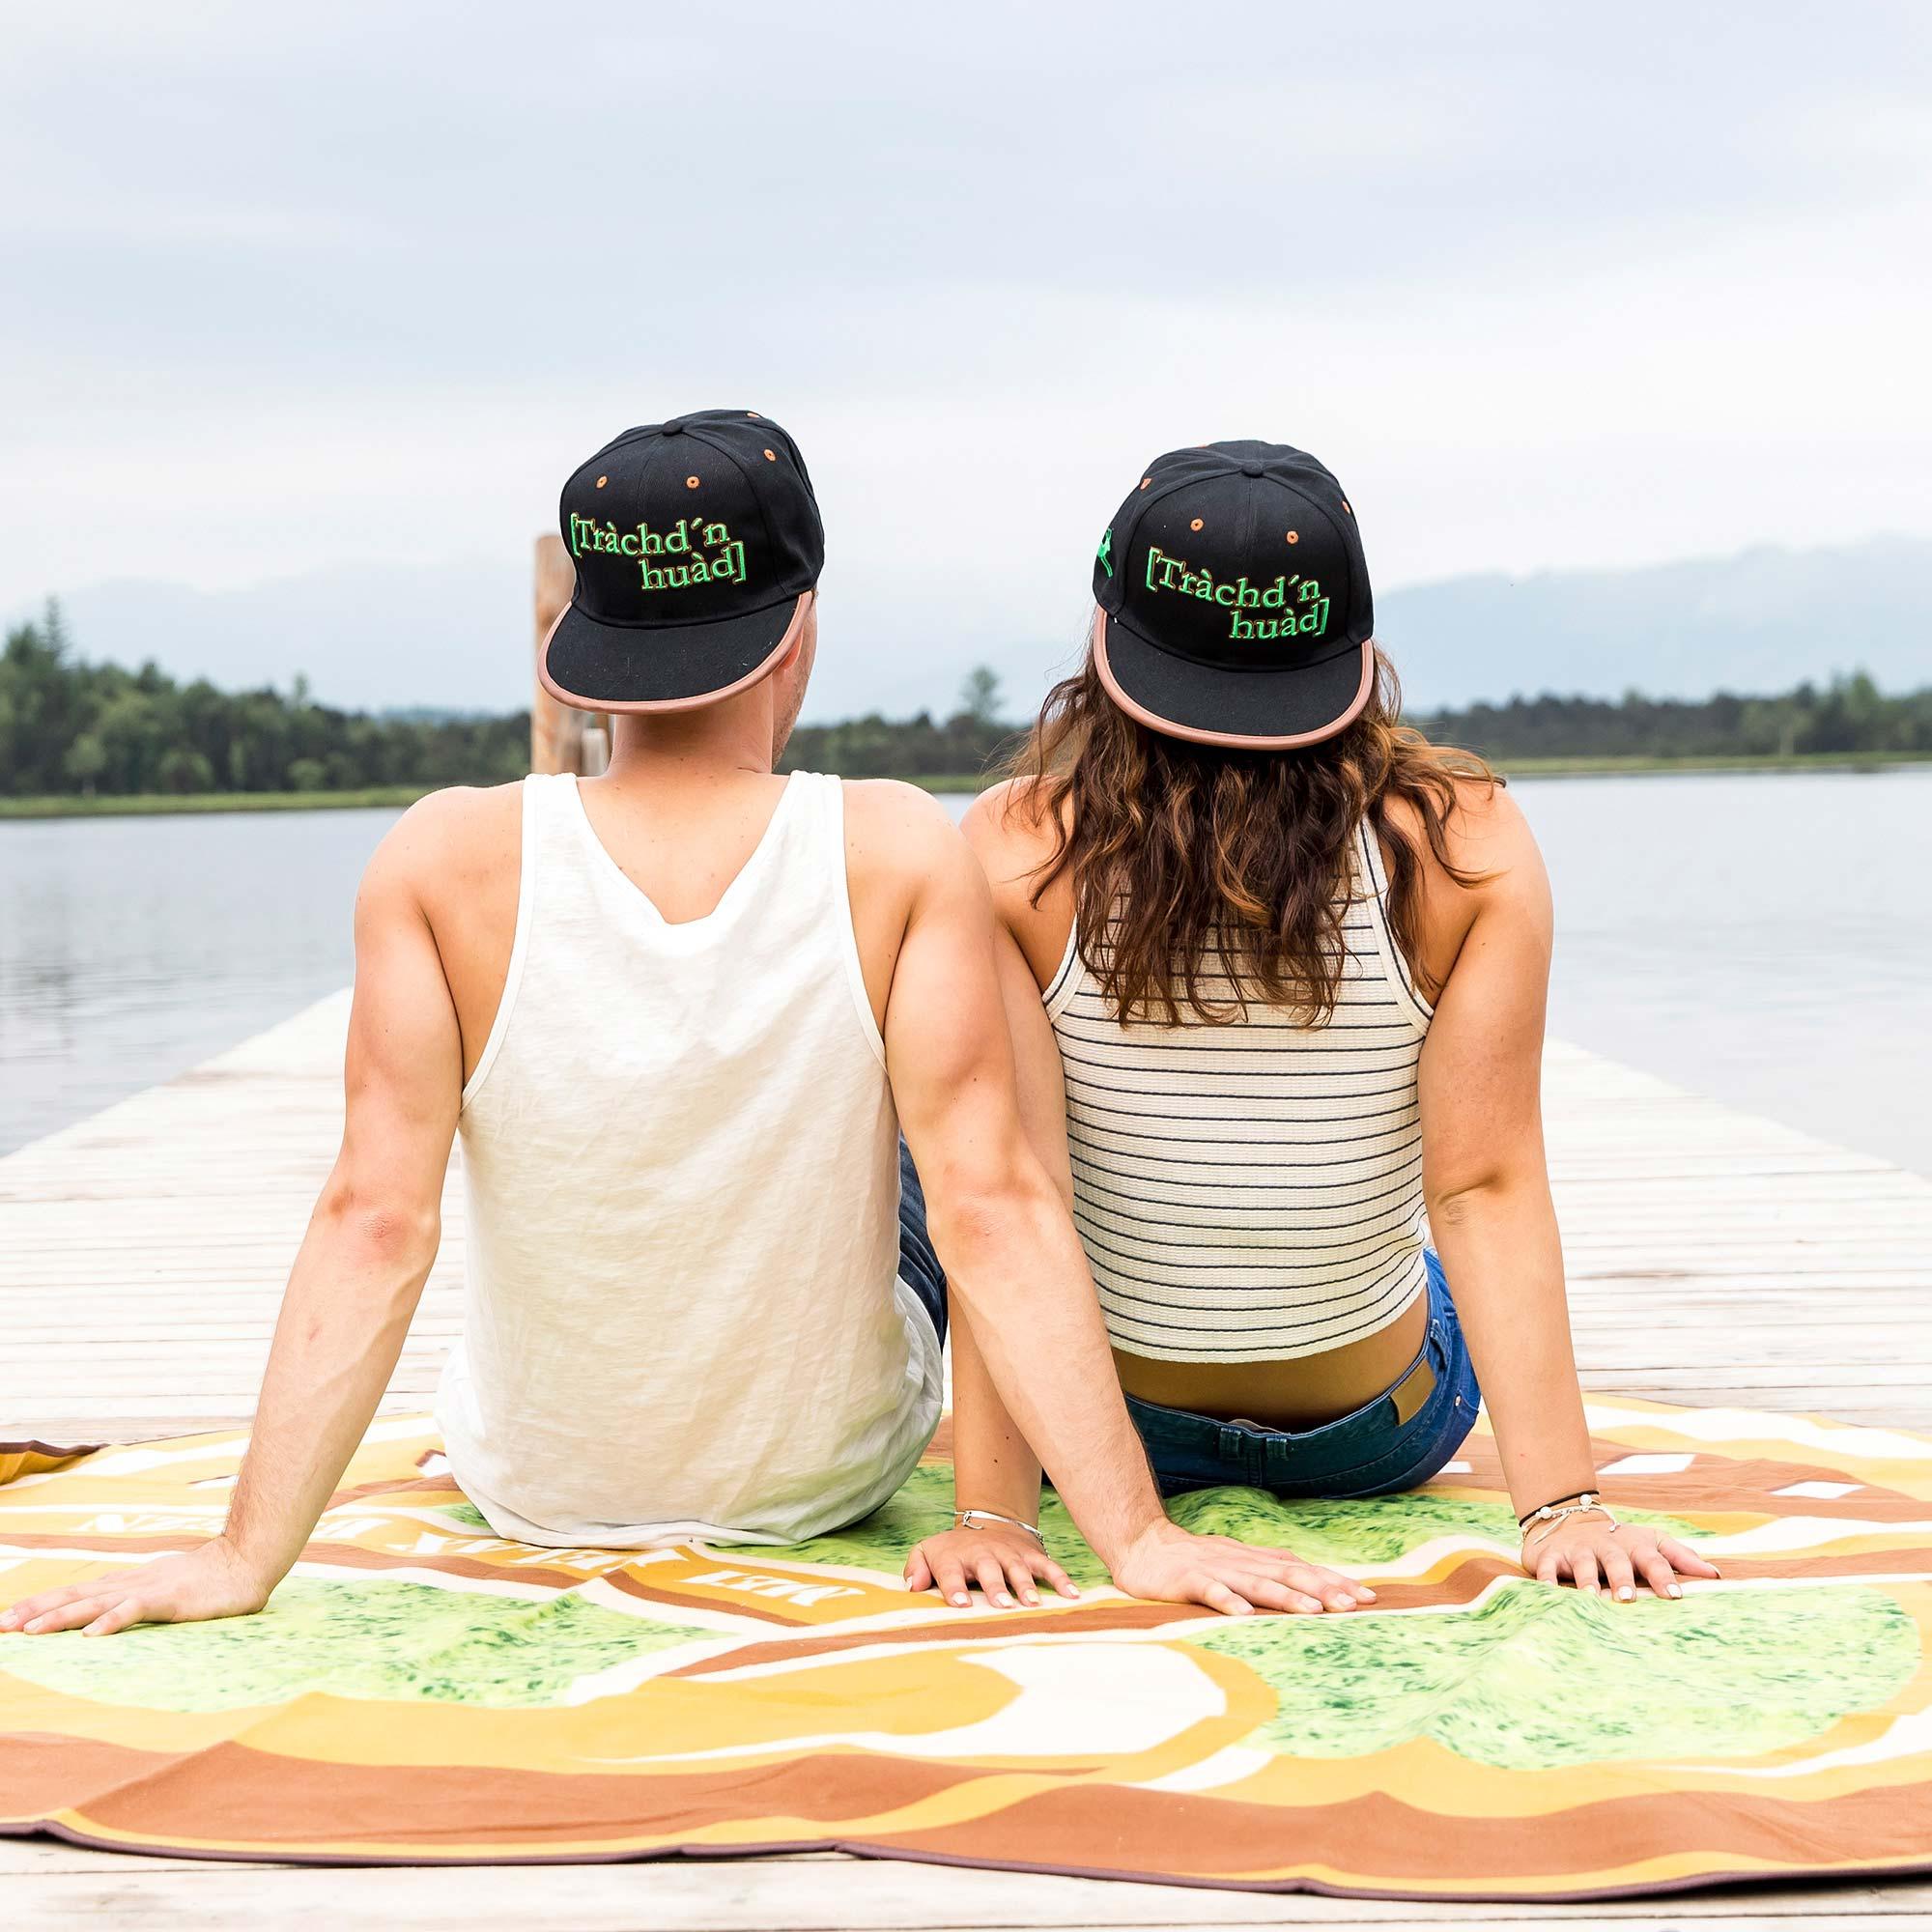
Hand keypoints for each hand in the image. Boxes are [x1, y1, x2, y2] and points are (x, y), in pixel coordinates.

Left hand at [0, 1538, 273, 1637]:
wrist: (248, 1559)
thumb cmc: (210, 1579)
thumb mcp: (165, 1588)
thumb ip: (138, 1600)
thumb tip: (108, 1615)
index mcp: (128, 1582)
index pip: (76, 1593)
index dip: (42, 1604)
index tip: (9, 1617)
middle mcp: (130, 1582)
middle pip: (76, 1597)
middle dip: (37, 1611)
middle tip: (2, 1625)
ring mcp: (150, 1589)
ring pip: (97, 1603)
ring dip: (62, 1617)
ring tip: (31, 1632)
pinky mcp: (171, 1599)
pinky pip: (136, 1610)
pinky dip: (112, 1621)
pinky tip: (92, 1635)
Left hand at [904, 1525, 1078, 1608]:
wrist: (986, 1522)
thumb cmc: (953, 1550)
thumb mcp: (926, 1551)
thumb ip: (915, 1567)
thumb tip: (912, 1587)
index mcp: (955, 1556)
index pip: (951, 1571)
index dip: (954, 1587)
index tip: (960, 1604)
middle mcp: (983, 1553)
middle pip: (989, 1569)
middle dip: (996, 1586)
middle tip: (1003, 1606)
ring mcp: (1008, 1553)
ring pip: (1018, 1567)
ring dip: (1026, 1584)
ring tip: (1033, 1604)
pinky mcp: (1030, 1554)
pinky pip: (1047, 1565)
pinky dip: (1060, 1578)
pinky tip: (1072, 1595)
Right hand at [1109, 1518, 1375, 1615]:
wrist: (1141, 1545)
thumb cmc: (1193, 1561)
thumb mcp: (1235, 1564)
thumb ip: (1267, 1572)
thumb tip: (1309, 1584)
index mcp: (1254, 1559)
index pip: (1301, 1567)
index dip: (1334, 1580)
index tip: (1367, 1596)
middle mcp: (1241, 1561)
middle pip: (1287, 1573)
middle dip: (1322, 1588)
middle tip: (1353, 1605)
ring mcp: (1215, 1569)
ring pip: (1256, 1582)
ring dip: (1286, 1596)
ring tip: (1313, 1610)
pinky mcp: (1187, 1580)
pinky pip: (1210, 1591)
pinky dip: (1227, 1601)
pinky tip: (1243, 1614)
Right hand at [1522, 1512, 1720, 1599]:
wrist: (1567, 1519)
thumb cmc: (1619, 1542)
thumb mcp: (1651, 1542)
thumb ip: (1682, 1557)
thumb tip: (1718, 1576)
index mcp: (1634, 1546)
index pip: (1653, 1560)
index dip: (1664, 1577)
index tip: (1676, 1597)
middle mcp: (1606, 1546)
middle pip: (1616, 1561)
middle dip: (1622, 1578)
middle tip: (1628, 1598)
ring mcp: (1577, 1550)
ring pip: (1583, 1564)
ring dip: (1587, 1580)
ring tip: (1591, 1598)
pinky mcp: (1550, 1555)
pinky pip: (1547, 1567)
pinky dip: (1547, 1578)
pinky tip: (1549, 1590)